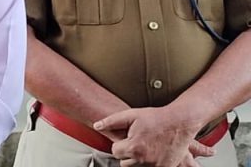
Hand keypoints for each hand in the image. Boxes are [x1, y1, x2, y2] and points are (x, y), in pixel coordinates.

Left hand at [95, 107, 211, 166]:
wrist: (180, 122)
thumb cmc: (157, 118)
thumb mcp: (132, 115)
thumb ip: (111, 121)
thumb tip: (97, 125)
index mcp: (134, 147)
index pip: (115, 151)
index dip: (119, 143)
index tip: (126, 138)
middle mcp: (144, 159)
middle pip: (124, 162)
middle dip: (127, 152)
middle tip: (135, 141)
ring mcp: (156, 165)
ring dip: (138, 158)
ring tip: (144, 145)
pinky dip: (150, 162)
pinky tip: (153, 151)